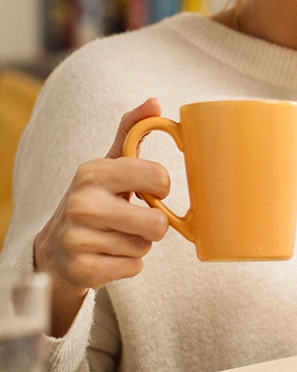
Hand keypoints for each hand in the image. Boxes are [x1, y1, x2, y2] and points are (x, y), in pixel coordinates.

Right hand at [34, 98, 170, 335]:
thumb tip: (155, 102)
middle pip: (157, 224)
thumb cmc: (97, 198)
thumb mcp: (110, 162)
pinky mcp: (83, 270)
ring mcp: (79, 239)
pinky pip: (134, 268)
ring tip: (117, 235)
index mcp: (93, 173)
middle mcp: (81, 204)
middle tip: (136, 219)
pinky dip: (128, 264)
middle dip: (154, 225)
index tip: (152, 189)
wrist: (57, 245)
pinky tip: (109, 254)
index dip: (163, 187)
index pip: (158, 178)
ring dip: (139, 245)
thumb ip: (133, 130)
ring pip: (145, 248)